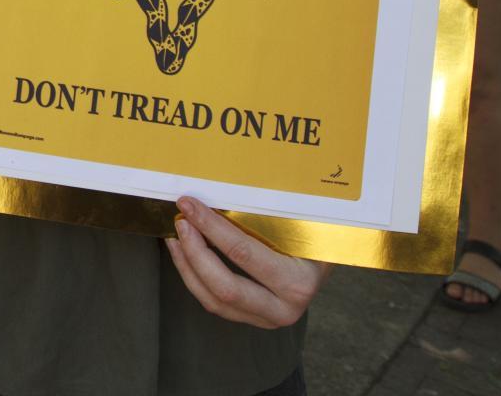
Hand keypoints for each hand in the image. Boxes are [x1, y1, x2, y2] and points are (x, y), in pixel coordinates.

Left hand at [165, 197, 327, 327]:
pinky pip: (214, 303)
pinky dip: (193, 278)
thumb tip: (228, 181)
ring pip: (214, 300)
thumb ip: (272, 210)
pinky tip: (184, 254)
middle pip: (224, 287)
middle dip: (195, 252)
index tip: (189, 204)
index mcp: (298, 283)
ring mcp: (265, 319)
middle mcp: (283, 309)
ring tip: (175, 237)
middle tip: (181, 222)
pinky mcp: (250, 319)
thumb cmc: (313, 238)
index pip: (244, 254)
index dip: (212, 227)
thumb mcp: (302, 224)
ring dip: (187, 266)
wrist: (325, 268)